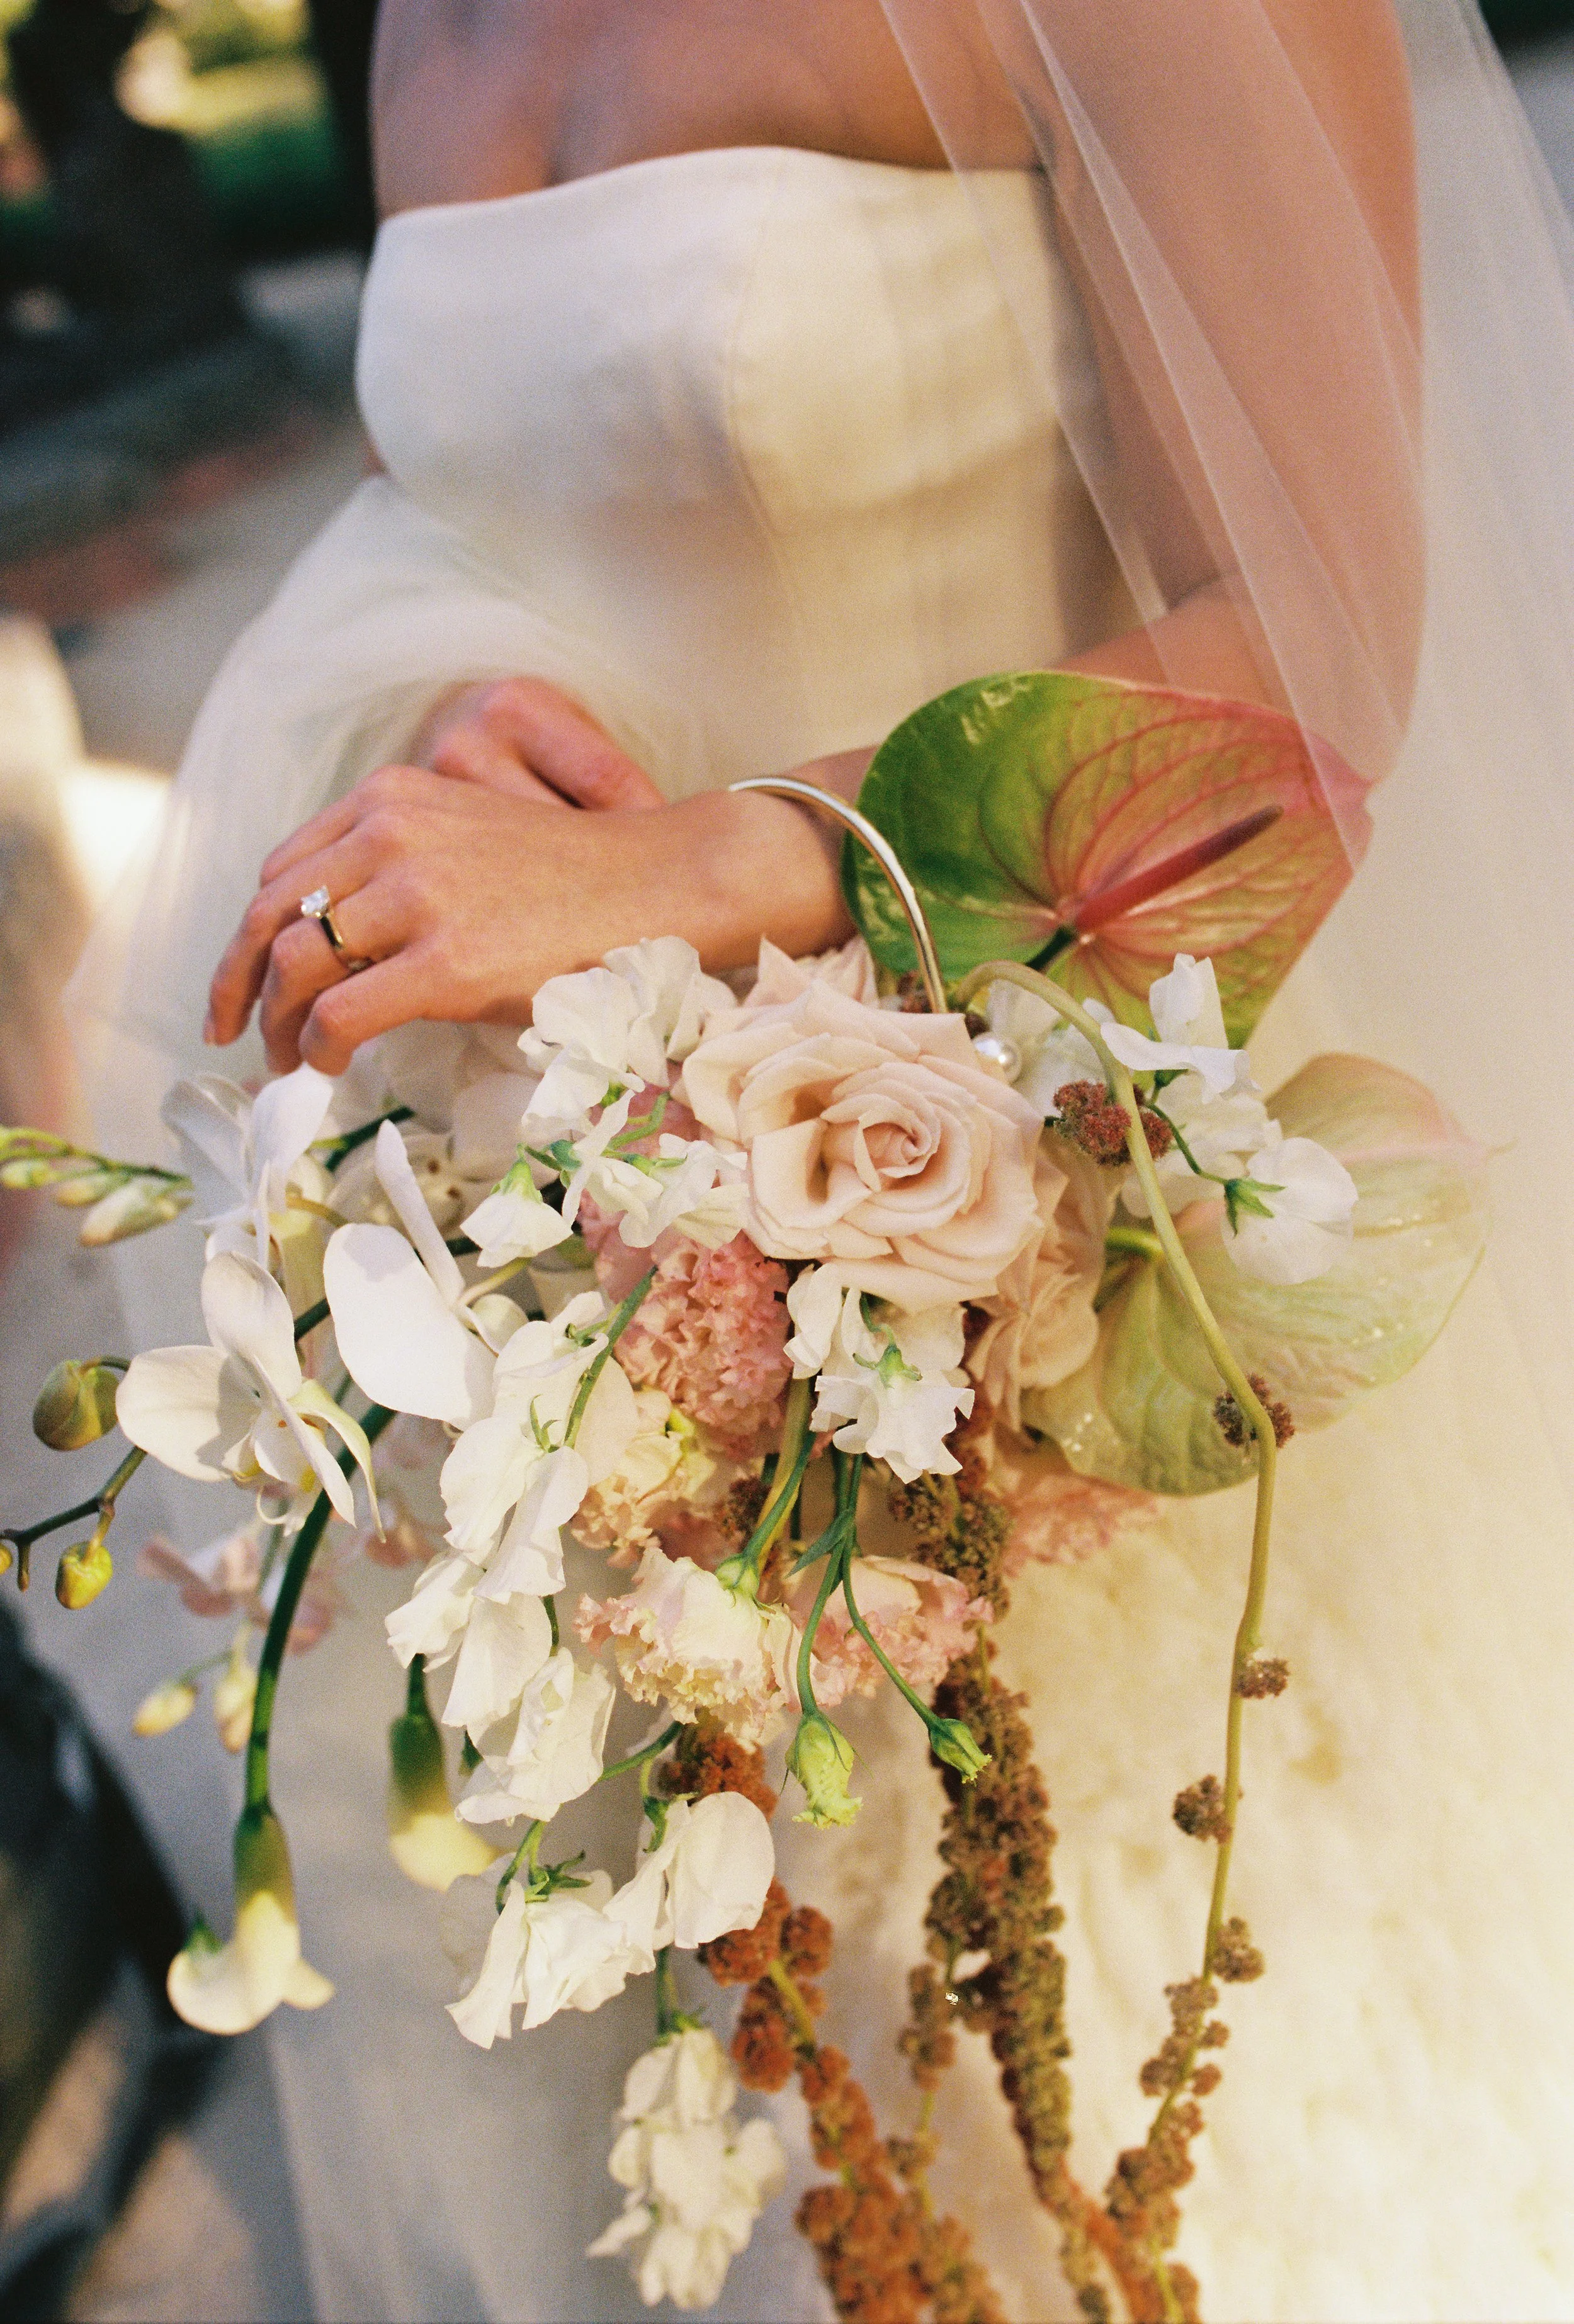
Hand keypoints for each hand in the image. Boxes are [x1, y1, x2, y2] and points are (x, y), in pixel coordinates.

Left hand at [206, 677, 864, 1073]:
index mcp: (391, 798)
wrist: (662, 882)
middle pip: (274, 917)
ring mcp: (418, 897)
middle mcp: (391, 834)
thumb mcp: (469, 836)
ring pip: (299, 969)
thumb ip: (401, 863)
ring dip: (281, 1026)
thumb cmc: (576, 877)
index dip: (252, 933)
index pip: (285, 870)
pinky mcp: (447, 961)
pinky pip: (344, 1013)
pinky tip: (332, 1066)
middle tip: (236, 1034)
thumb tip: (341, 936)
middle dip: (239, 984)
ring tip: (289, 1062)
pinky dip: (321, 1048)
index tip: (247, 978)